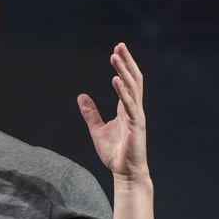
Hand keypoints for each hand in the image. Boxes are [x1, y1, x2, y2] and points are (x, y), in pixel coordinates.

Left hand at [77, 42, 148, 181]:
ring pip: (132, 88)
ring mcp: (137, 117)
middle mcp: (134, 109)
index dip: (124, 65)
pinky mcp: (136, 126)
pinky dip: (123, 91)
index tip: (117, 49)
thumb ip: (91, 113)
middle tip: (119, 45)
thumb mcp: (97, 130)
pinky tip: (116, 79)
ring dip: (124, 71)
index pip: (128, 81)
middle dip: (127, 62)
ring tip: (115, 57)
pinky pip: (130, 105)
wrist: (125, 173)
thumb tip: (81, 96)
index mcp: (127, 109)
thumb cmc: (115, 154)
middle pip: (133, 79)